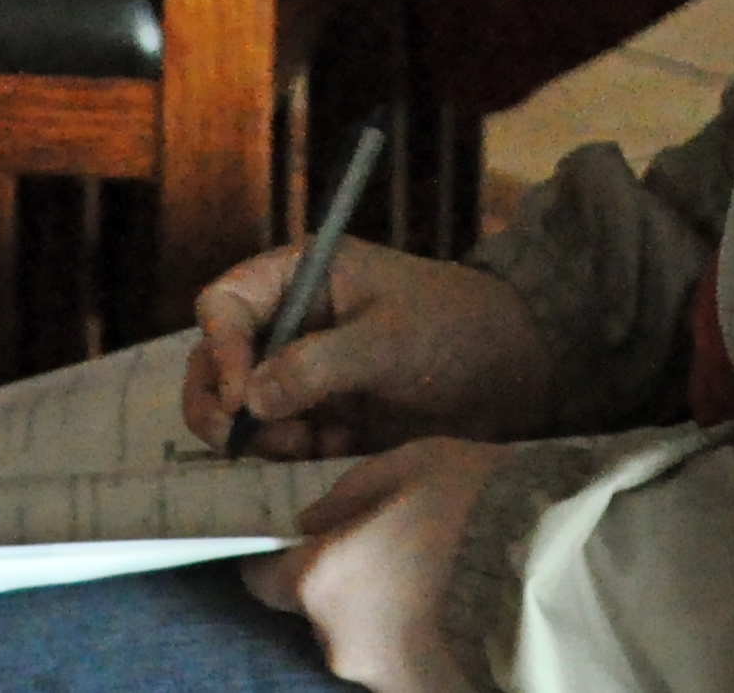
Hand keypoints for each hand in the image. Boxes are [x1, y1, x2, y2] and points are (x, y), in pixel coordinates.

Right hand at [188, 243, 557, 458]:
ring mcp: (303, 371)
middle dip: (223, 404)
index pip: (224, 304)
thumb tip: (250, 400)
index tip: (242, 399)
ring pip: (242, 409)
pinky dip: (288, 455)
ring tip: (304, 445)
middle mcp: (291, 322)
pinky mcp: (323, 416)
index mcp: (301, 277)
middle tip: (243, 443)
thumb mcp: (388, 341)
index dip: (221, 349)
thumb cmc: (456, 330)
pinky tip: (327, 453)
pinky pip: (279, 441)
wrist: (515, 373)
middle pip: (218, 361)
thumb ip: (317, 367)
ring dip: (257, 436)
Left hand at [248, 439, 505, 692]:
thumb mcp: (412, 464)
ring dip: (385, 612)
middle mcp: (339, 641)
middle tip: (391, 550)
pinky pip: (403, 660)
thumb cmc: (476, 507)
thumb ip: (349, 491)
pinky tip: (456, 608)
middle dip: (344, 582)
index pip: (262, 579)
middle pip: (319, 610)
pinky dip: (418, 637)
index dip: (274, 558)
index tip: (299, 540)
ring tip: (437, 580)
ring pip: (364, 637)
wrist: (555, 574)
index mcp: (323, 579)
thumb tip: (313, 519)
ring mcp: (381, 677)